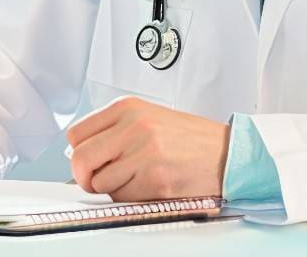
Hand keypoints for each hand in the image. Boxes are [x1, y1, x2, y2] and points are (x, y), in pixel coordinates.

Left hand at [65, 96, 228, 200]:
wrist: (229, 154)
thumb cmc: (191, 139)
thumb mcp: (148, 118)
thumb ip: (113, 130)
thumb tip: (78, 152)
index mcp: (128, 108)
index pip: (76, 134)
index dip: (78, 153)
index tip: (88, 161)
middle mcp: (133, 127)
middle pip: (81, 159)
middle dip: (84, 176)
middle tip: (97, 179)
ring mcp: (144, 154)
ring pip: (100, 183)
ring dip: (112, 188)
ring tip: (136, 178)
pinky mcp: (155, 181)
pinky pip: (123, 198)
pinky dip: (131, 197)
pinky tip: (150, 185)